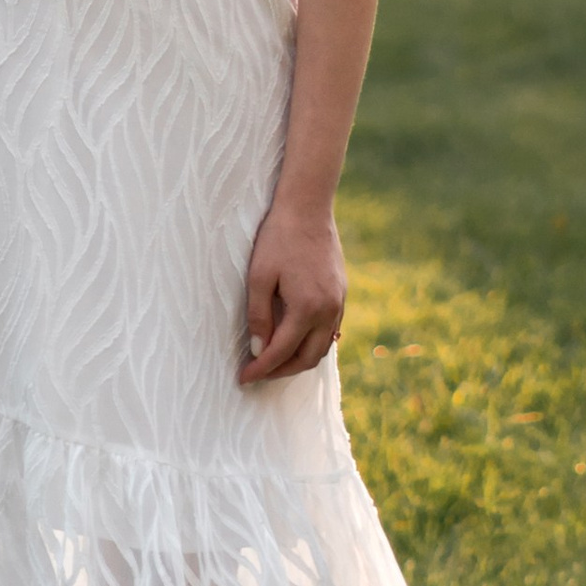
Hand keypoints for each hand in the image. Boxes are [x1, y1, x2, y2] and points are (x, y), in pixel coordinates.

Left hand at [239, 192, 346, 383]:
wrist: (308, 208)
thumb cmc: (278, 239)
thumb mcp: (259, 277)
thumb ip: (259, 317)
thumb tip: (259, 350)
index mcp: (308, 308)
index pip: (282, 352)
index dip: (261, 369)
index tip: (243, 378)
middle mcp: (329, 310)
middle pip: (308, 358)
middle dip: (281, 371)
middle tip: (257, 373)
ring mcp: (339, 302)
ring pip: (322, 347)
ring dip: (298, 359)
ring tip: (274, 361)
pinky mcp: (341, 293)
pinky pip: (330, 330)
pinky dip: (312, 343)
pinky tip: (295, 339)